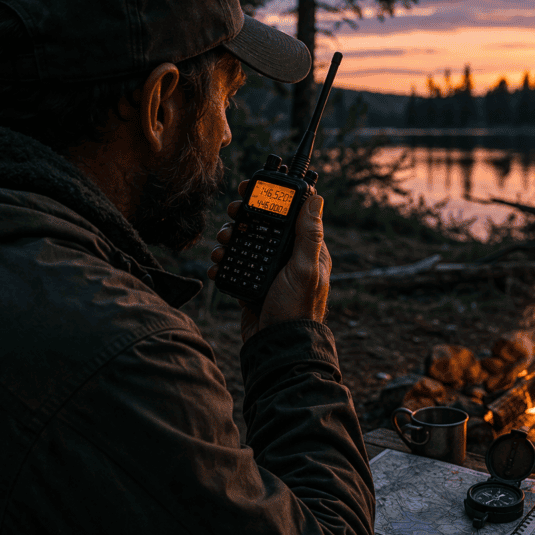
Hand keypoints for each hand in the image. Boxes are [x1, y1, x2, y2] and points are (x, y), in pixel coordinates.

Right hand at [208, 181, 330, 342]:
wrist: (276, 348)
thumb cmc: (296, 310)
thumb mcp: (304, 269)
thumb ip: (308, 235)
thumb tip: (316, 198)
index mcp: (307, 251)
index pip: (292, 214)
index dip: (274, 198)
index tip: (254, 186)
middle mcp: (288, 258)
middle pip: (264, 225)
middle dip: (245, 217)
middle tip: (233, 211)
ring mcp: (269, 272)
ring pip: (246, 243)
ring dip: (231, 239)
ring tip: (222, 242)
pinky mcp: (251, 285)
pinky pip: (235, 267)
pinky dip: (224, 264)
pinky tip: (218, 265)